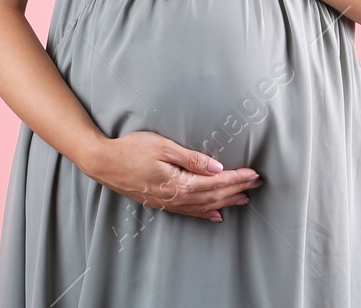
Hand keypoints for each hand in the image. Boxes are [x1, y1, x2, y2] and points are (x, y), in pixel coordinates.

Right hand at [85, 131, 260, 221]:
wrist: (103, 163)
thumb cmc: (131, 150)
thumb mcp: (163, 147)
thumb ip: (191, 159)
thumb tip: (218, 167)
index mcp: (179, 183)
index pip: (216, 183)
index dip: (237, 178)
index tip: (254, 174)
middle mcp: (176, 198)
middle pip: (214, 196)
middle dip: (237, 190)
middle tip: (257, 184)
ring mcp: (169, 203)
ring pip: (205, 207)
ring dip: (226, 202)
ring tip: (244, 198)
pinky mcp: (162, 203)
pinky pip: (190, 212)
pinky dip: (206, 214)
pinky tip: (216, 215)